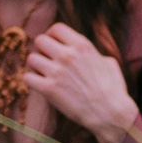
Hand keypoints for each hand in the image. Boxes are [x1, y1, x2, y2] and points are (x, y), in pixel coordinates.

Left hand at [22, 21, 139, 142]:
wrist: (110, 114)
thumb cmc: (113, 90)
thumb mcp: (108, 63)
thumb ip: (93, 54)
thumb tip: (88, 53)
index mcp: (82, 45)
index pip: (56, 28)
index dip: (52, 36)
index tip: (54, 45)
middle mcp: (67, 55)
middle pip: (40, 40)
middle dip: (42, 50)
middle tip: (47, 61)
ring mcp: (57, 72)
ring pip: (31, 58)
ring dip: (36, 66)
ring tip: (44, 74)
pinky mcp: (49, 90)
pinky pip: (28, 78)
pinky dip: (32, 81)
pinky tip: (41, 85)